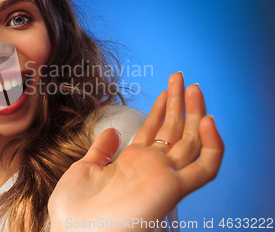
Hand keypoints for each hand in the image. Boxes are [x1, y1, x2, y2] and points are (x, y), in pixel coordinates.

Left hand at [48, 72, 223, 230]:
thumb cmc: (75, 209)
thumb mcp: (86, 169)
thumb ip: (102, 150)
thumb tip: (112, 130)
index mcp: (132, 162)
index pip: (155, 130)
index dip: (162, 109)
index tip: (166, 89)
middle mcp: (151, 168)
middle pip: (174, 130)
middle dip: (179, 103)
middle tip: (181, 78)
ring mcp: (164, 177)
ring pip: (191, 142)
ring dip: (196, 113)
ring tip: (193, 87)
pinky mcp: (173, 188)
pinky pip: (205, 168)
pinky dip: (212, 146)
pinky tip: (208, 121)